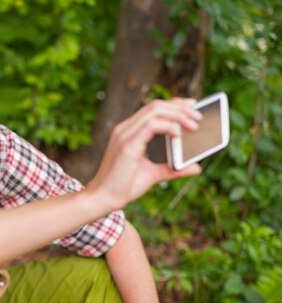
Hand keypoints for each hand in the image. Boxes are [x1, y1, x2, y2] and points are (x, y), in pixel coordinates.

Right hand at [86, 98, 201, 211]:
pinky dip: (168, 126)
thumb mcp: (153, 175)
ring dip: (178, 115)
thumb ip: (173, 169)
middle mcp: (125, 129)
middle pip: (156, 106)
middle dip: (180, 108)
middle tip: (199, 117)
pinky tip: (178, 135)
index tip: (193, 106)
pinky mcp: (127, 145)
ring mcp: (125, 135)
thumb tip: (196, 167)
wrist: (104, 199)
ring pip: (154, 111)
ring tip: (194, 125)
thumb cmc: (123, 187)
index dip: (174, 104)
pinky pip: (151, 126)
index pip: (153, 109)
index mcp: (129, 132)